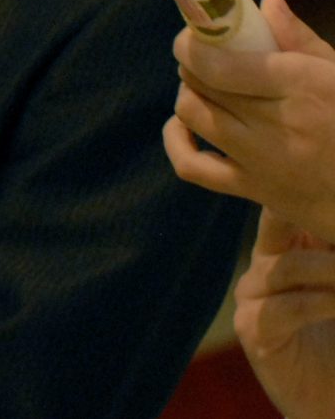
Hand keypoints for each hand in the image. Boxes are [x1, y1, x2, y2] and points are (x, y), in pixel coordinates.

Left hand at [167, 0, 334, 240]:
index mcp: (302, 85)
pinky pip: (192, 167)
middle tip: (205, 60)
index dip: (191, 44)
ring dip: (188, 96)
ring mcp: (264, 160)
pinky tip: (181, 127)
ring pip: (192, 115)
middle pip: (201, 83)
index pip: (216, 62)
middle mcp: (278, 122)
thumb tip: (267, 1)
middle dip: (194, 65)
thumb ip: (300, 39)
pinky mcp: (257, 191)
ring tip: (202, 89)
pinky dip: (175, 143)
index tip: (193, 36)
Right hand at [239, 211, 334, 418]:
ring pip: (288, 267)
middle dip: (309, 216)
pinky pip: (286, 307)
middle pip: (275, 222)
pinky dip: (322, 302)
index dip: (310, 193)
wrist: (332, 400)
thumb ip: (332, 251)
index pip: (286, 206)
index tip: (328, 182)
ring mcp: (253, 298)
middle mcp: (262, 267)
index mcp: (283, 249)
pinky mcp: (254, 330)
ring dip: (332, 268)